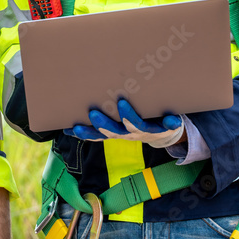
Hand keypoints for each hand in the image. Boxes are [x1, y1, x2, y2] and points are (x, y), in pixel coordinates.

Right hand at [64, 99, 184, 147]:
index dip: (87, 133)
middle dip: (104, 124)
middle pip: (115, 132)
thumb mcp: (116, 122)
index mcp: (118, 132)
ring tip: (122, 103)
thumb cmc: (136, 121)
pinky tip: (172, 118)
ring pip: (137, 126)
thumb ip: (95, 119)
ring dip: (128, 117)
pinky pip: (168, 125)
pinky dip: (170, 122)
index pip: (99, 135)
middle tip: (93, 113)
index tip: (75, 126)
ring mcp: (148, 131)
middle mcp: (131, 133)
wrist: (166, 133)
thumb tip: (66, 120)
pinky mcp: (166, 127)